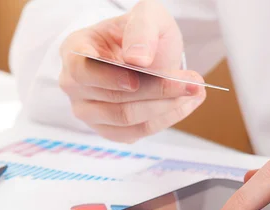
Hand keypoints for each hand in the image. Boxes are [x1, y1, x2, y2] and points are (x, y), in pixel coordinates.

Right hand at [59, 0, 205, 142]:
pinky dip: (165, 119)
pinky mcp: (109, 130)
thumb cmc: (141, 34)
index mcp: (75, 50)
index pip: (81, 70)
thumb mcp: (147, 16)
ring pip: (126, 118)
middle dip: (157, 89)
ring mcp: (89, 112)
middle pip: (113, 97)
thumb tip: (137, 59)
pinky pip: (137, 132)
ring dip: (165, 106)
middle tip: (192, 81)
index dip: (109, 78)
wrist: (148, 55)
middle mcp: (75, 85)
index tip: (137, 78)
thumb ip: (142, 29)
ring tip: (193, 90)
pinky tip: (185, 103)